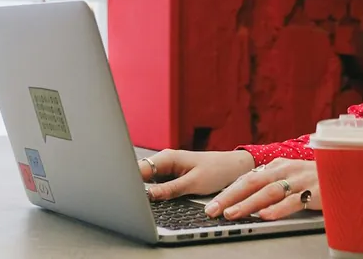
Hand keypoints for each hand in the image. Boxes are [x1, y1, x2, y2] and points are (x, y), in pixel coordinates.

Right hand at [138, 149, 255, 201]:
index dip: (131, 183)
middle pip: (141, 176)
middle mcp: (164, 161)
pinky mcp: (171, 177)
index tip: (129, 196)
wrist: (232, 168)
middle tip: (137, 204)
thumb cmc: (217, 170)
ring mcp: (167, 169)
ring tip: (147, 203)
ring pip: (148, 182)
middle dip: (137, 189)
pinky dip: (156, 193)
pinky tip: (158, 200)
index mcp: (167, 157)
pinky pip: (158, 185)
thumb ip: (170, 189)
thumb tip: (149, 195)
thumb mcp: (193, 183)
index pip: (139, 169)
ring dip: (147, 192)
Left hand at [205, 158, 321, 220]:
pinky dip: (279, 209)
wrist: (348, 169)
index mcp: (277, 166)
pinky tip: (266, 216)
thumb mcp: (290, 174)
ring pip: (269, 192)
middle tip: (214, 210)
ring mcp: (300, 181)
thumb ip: (270, 181)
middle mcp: (286, 170)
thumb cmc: (316, 176)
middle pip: (253, 184)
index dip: (228, 192)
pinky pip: (294, 202)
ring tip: (233, 214)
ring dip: (248, 204)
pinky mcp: (315, 192)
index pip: (247, 179)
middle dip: (230, 198)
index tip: (212, 205)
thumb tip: (243, 195)